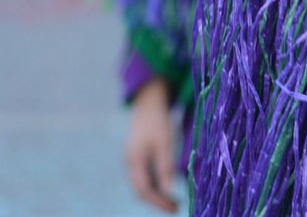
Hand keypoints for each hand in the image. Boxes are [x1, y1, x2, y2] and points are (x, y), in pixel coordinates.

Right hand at [125, 79, 178, 212]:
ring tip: (174, 201)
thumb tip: (170, 191)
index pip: (144, 190)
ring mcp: (133, 159)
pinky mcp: (138, 156)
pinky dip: (155, 184)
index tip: (175, 208)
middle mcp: (131, 162)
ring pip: (142, 184)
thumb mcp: (165, 143)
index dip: (158, 202)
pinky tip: (169, 186)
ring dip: (156, 194)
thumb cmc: (159, 121)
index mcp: (134, 160)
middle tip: (176, 208)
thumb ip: (166, 167)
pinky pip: (145, 176)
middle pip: (140, 190)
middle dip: (157, 201)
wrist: (148, 101)